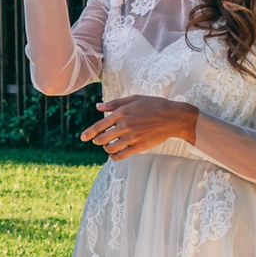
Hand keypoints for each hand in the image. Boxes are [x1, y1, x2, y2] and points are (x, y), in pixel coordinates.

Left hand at [81, 96, 197, 158]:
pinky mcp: (139, 146)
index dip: (89, 133)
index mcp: (122, 113)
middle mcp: (125, 126)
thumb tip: (98, 106)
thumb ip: (115, 103)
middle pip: (102, 138)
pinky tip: (114, 154)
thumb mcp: (134, 99)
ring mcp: (132, 137)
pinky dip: (114, 157)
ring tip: (109, 145)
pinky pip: (121, 155)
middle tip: (99, 140)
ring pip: (110, 148)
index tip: (83, 137)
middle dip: (98, 140)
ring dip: (107, 148)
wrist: (172, 117)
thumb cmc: (153, 105)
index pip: (99, 126)